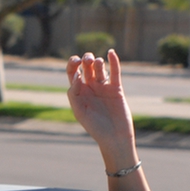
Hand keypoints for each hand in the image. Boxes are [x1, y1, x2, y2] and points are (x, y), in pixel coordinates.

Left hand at [67, 50, 149, 190]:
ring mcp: (104, 87)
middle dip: (85, 60)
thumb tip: (76, 76)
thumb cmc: (94, 127)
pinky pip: (115, 72)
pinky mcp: (117, 89)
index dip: (72, 64)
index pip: (73, 72)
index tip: (76, 63)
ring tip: (97, 62)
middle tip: (87, 61)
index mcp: (78, 92)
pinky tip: (111, 53)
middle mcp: (90, 87)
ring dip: (97, 61)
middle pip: (86, 67)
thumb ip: (74, 94)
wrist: (114, 137)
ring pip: (99, 68)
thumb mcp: (79, 111)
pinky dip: (114, 62)